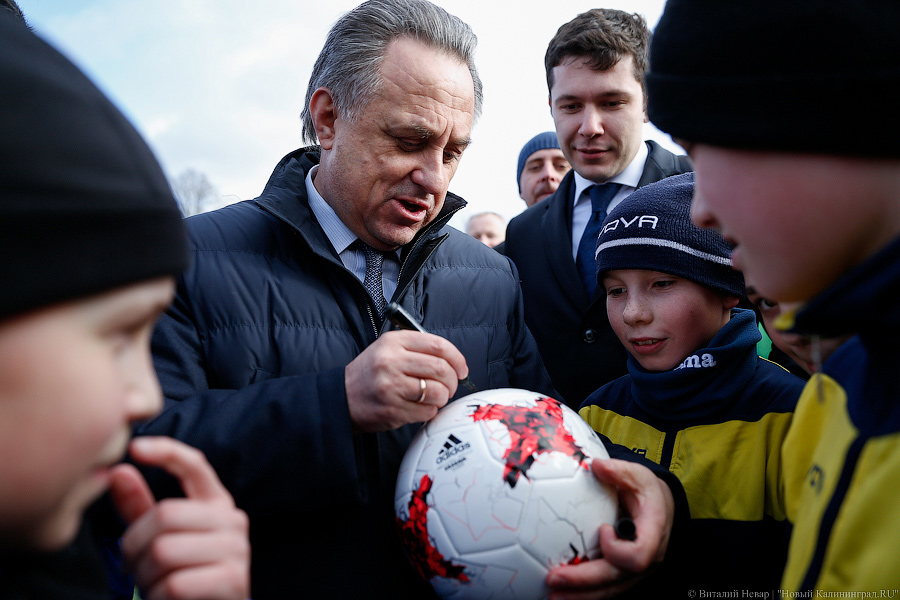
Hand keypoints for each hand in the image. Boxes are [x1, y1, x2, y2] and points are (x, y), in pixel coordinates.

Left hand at [109, 436, 249, 599]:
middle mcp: (232, 520)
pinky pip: (175, 584)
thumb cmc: (183, 573)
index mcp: (216, 503)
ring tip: (154, 583)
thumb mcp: (161, 536)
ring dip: (146, 576)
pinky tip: (166, 598)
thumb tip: (118, 470)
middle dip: (135, 546)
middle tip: (134, 565)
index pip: (195, 465)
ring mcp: (236, 550)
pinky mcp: (232, 581)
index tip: (136, 448)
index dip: (167, 452)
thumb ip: (141, 506)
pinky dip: (159, 597)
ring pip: (164, 551)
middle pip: (165, 514)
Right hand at [345, 330, 468, 431]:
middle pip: (441, 369)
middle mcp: (392, 362)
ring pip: (438, 392)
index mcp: (393, 342)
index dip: (457, 358)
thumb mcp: (387, 348)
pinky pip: (427, 412)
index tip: (461, 368)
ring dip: (442, 397)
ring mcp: (392, 387)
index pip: (438, 345)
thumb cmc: (369, 373)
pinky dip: (430, 411)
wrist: (342, 398)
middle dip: (453, 381)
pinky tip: (420, 407)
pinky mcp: (393, 410)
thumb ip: (417, 349)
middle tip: (450, 386)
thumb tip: (453, 361)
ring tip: (434, 397)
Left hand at [545, 458, 673, 598]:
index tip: (602, 530)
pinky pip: (604, 588)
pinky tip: (559, 591)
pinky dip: (582, 591)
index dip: (618, 549)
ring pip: (610, 590)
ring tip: (551, 594)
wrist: (661, 509)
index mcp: (653, 533)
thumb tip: (596, 465)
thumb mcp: (639, 476)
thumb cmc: (646, 492)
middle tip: (553, 578)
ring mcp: (636, 572)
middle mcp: (647, 558)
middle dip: (584, 581)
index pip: (640, 554)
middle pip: (617, 578)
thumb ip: (620, 471)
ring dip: (579, 594)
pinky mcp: (623, 576)